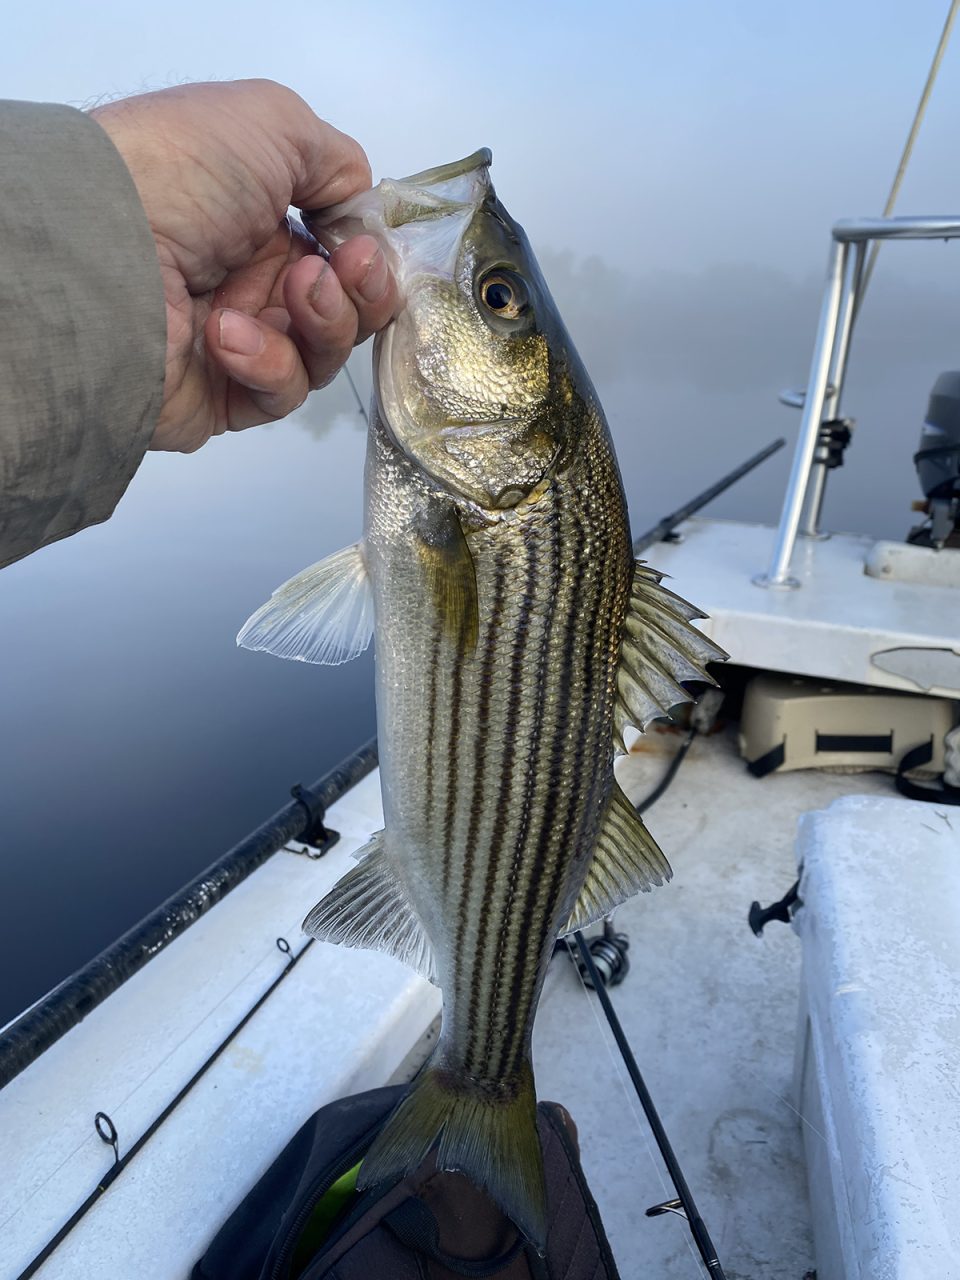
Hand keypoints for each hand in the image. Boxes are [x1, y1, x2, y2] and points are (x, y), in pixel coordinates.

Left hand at [91, 80, 396, 451]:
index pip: (340, 256)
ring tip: (293, 292)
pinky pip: (278, 394)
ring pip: (322, 356)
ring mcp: (236, 345)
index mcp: (259, 221)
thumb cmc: (183, 170)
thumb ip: (337, 162)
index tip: (369, 247)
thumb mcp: (275, 123)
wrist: (105, 243)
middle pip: (344, 311)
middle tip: (348, 269)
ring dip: (323, 322)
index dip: (369, 257)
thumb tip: (361, 215)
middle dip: (361, 293)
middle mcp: (248, 282)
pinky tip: (227, 333)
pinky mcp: (221, 398)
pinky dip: (268, 363)